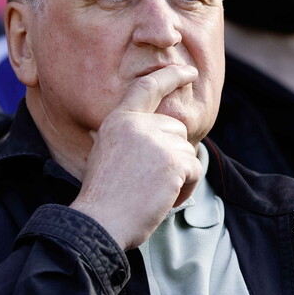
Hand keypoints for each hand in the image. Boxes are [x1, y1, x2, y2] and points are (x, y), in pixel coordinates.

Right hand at [71, 64, 202, 249]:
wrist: (99, 222)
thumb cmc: (103, 196)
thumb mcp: (106, 153)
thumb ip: (130, 137)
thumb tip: (161, 132)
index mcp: (119, 119)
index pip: (148, 87)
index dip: (171, 76)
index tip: (189, 72)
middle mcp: (137, 124)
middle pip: (176, 129)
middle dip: (172, 155)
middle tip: (152, 181)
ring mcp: (156, 141)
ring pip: (187, 151)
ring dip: (178, 175)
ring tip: (154, 193)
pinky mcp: (173, 162)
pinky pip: (194, 170)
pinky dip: (186, 189)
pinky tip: (166, 201)